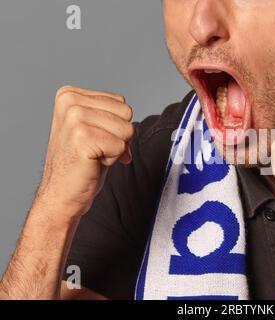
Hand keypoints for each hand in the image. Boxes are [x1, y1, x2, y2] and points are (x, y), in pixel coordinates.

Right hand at [34, 86, 133, 221]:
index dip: (116, 126)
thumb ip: (112, 118)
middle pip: (126, 113)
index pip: (120, 102)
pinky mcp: (82, 138)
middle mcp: (71, 102)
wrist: (61, 194)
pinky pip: (121, 146)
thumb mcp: (93, 130)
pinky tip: (92, 163)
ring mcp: (75, 119)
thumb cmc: (79, 164)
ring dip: (115, 148)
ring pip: (126, 129)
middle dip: (118, 136)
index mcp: (70, 95)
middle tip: (95, 149)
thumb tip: (133, 125)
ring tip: (93, 155)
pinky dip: (113, 159)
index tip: (95, 139)